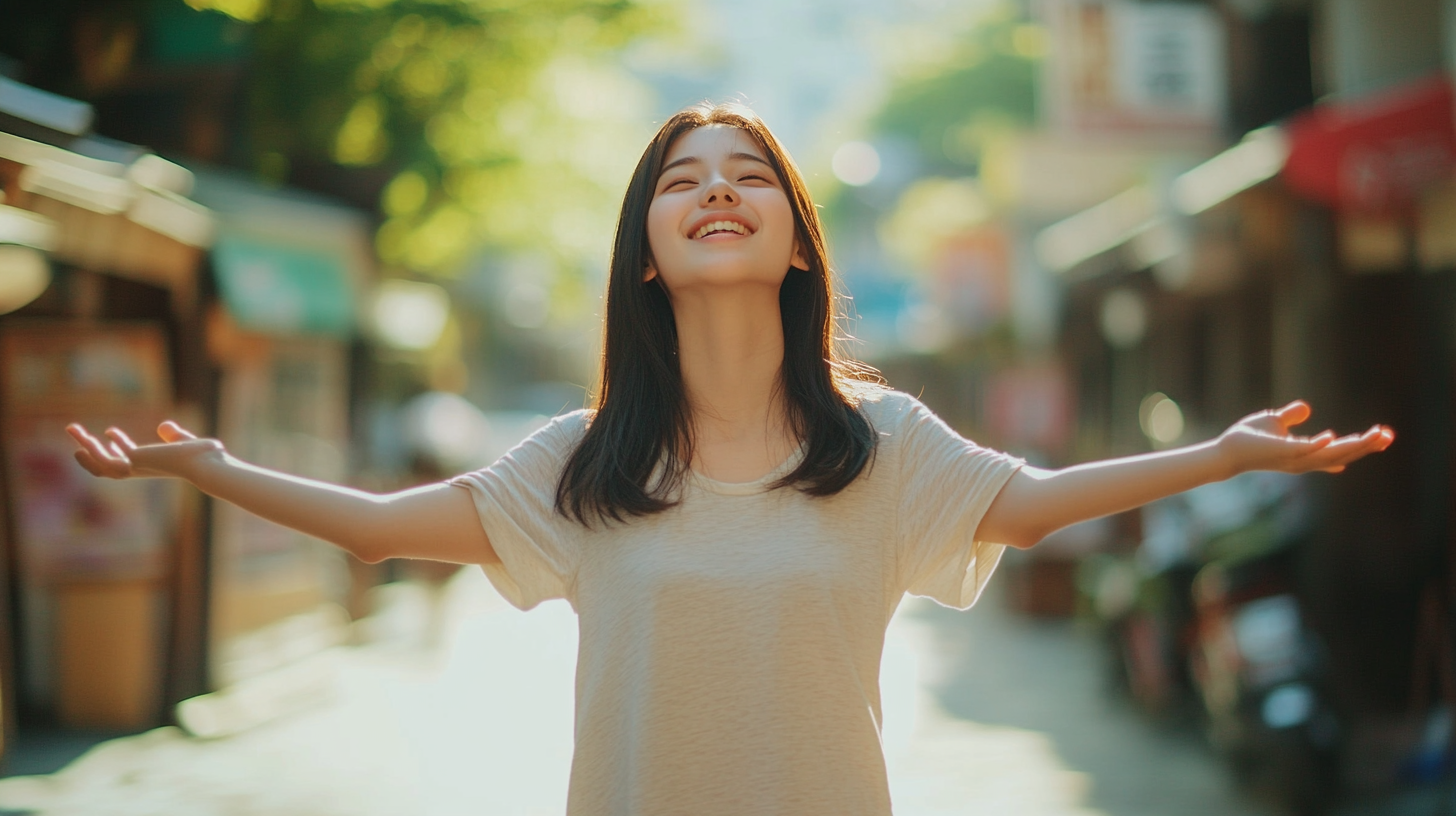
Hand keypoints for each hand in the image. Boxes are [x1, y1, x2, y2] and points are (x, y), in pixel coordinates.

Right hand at [66, 421, 223, 480]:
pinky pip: (107, 458)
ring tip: (72, 429)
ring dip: (84, 446)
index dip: (114, 448)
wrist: (209, 465)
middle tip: (77, 436)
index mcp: (149, 466)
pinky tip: (96, 435)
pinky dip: (96, 448)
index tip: (108, 433)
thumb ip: (174, 435)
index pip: (124, 461)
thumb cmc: (203, 457)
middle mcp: (140, 470)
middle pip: (105, 465)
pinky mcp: (135, 462)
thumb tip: (164, 427)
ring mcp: (136, 468)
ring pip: (101, 463)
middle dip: (89, 451)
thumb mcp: (183, 441)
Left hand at [1216, 401, 1392, 475]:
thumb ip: (1291, 416)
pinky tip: (1332, 435)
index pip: (1341, 452)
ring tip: (1374, 435)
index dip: (1363, 445)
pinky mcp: (1277, 452)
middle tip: (1388, 435)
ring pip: (1328, 455)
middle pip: (1342, 455)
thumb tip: (1307, 408)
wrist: (1224, 452)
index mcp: (1306, 454)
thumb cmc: (1248, 440)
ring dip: (1351, 446)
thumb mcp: (1274, 422)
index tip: (1384, 436)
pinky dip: (1316, 445)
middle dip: (1366, 446)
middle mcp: (1303, 460)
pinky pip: (1300, 450)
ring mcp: (1291, 458)